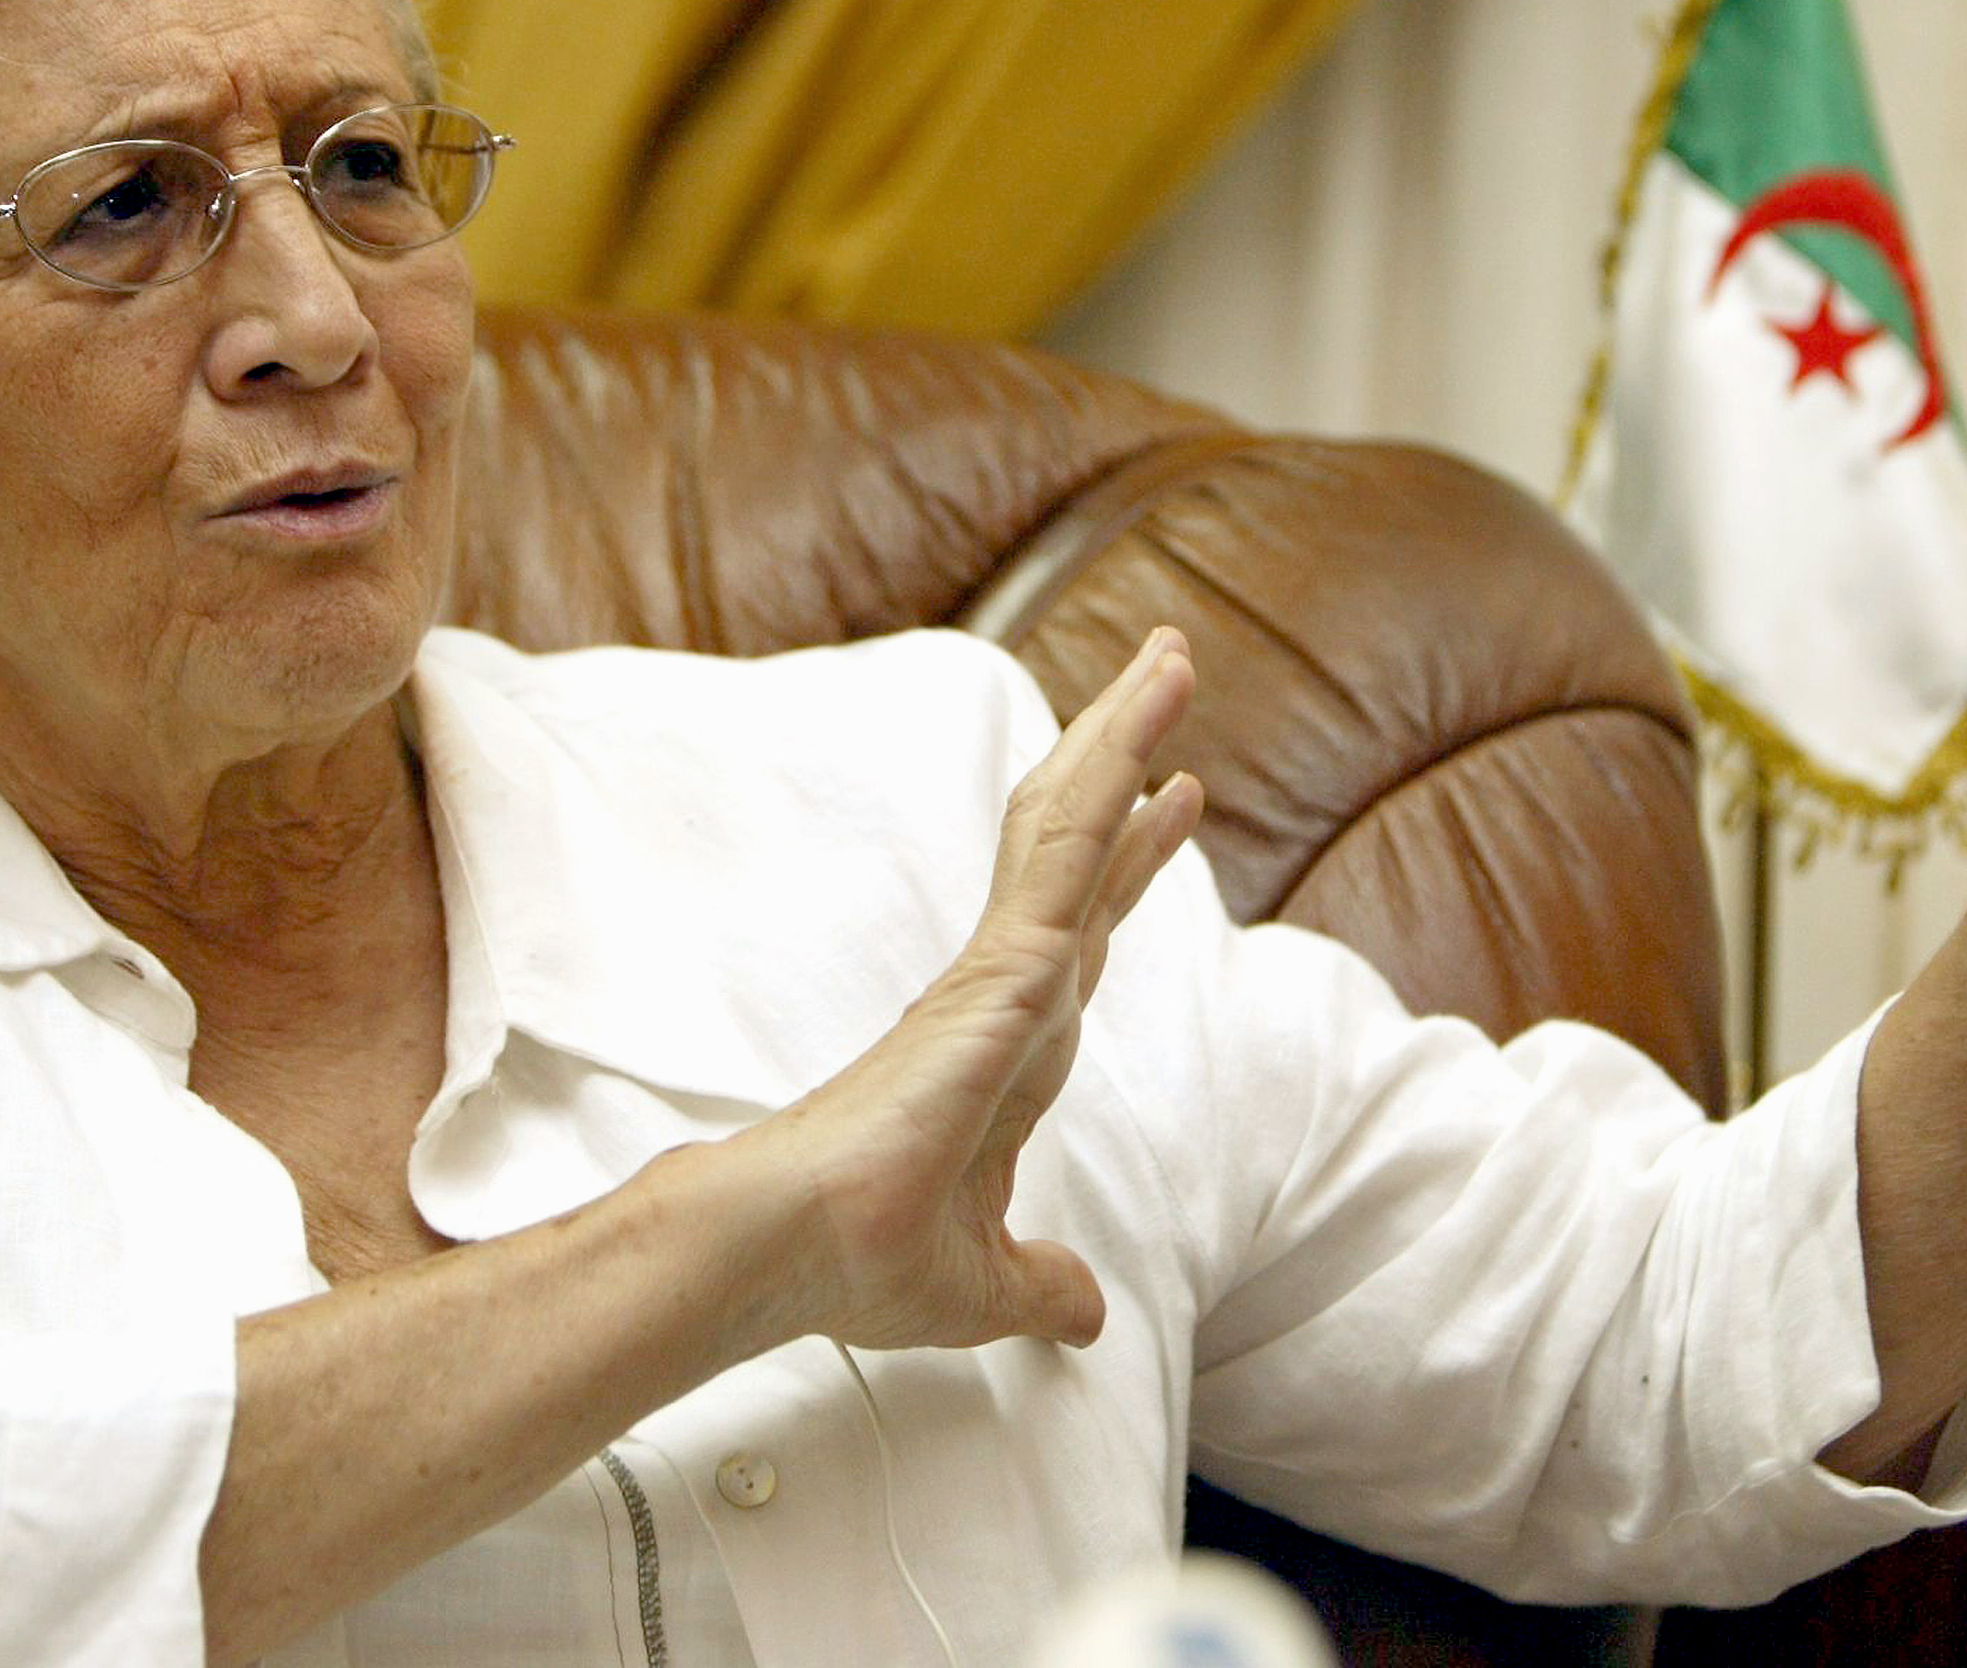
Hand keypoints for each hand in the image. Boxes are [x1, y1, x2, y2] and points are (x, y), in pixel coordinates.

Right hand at [739, 628, 1202, 1351]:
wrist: (793, 1251)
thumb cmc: (859, 1259)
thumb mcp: (985, 1282)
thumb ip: (1038, 1282)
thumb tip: (1084, 1309)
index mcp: (1006, 1045)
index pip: (1085, 926)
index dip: (1129, 859)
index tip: (1171, 798)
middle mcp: (1006, 990)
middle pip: (1081, 846)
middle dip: (1125, 757)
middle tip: (1169, 671)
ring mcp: (1003, 971)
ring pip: (1075, 826)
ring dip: (1125, 738)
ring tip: (1173, 658)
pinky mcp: (1002, 972)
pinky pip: (1069, 862)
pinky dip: (1109, 793)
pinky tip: (1150, 747)